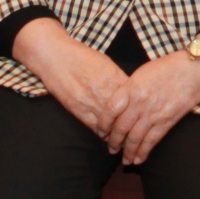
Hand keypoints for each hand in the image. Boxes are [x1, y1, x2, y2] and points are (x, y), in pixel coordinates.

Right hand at [13, 17, 130, 136]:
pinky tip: (107, 137)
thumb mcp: (106, 63)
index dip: (141, 111)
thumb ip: (119, 78)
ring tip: (125, 142)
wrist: (56, 56)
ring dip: (118, 134)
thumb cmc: (81, 56)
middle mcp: (106, 92)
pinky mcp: (79, 110)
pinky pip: (96, 128)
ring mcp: (92, 103)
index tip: (144, 117)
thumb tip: (131, 90)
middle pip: (126, 116)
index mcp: (116, 78)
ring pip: (112, 126)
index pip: (135, 100)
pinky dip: (103, 134)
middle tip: (139, 134)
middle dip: (132, 126)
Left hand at [104, 48, 199, 164]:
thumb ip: (129, 89)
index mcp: (131, 88)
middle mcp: (140, 103)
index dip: (103, 123)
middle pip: (121, 127)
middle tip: (110, 148)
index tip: (101, 130)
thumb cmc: (168, 67)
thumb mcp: (142, 73)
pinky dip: (144, 152)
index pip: (110, 110)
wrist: (195, 70)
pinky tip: (138, 160)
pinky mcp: (167, 121)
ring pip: (135, 138)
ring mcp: (154, 114)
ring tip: (124, 160)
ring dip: (127, 151)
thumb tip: (119, 105)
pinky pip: (152, 141)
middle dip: (114, 141)